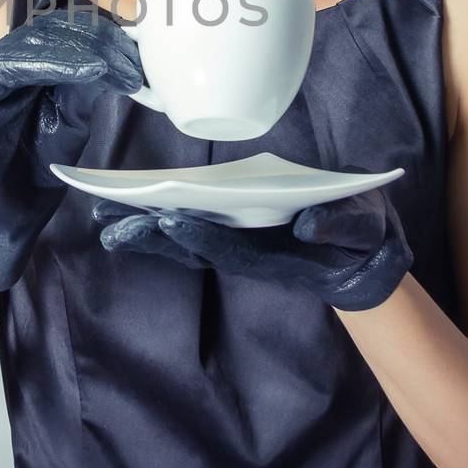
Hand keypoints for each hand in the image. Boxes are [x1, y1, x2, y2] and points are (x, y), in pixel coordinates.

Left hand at [0, 10, 143, 292]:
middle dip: (97, 49)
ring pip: (85, 58)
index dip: (64, 54)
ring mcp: (48, 91)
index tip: (97, 67)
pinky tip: (138, 80)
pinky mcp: (71, 112)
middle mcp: (22, 73)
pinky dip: (119, 79)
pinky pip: (97, 87)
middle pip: (64, 43)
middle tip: (130, 64)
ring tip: (139, 70)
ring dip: (113, 58)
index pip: (31, 47)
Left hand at [91, 186, 413, 310]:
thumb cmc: (363, 235)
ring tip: (104, 216)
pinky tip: (127, 212)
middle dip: (151, 235)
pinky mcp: (234, 236)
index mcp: (279, 253)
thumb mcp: (364, 227)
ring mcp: (239, 245)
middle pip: (195, 246)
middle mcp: (250, 252)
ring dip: (144, 228)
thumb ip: (341, 225)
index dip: (201, 236)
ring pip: (184, 239)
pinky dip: (158, 221)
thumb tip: (308, 225)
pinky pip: (190, 229)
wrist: (363, 256)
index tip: (168, 221)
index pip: (233, 248)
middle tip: (108, 225)